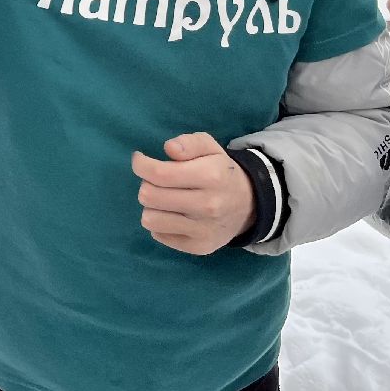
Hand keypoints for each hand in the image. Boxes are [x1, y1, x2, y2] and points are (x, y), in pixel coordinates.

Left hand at [132, 133, 256, 255]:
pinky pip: (159, 235)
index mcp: (210, 177)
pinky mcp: (199, 247)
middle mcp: (207, 206)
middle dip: (146, 184)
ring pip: (150, 219)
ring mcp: (203, 230)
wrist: (249, 206)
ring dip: (151, 206)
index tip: (140, 160)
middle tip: (156, 181)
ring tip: (164, 199)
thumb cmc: (220, 171)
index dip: (141, 165)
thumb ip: (189, 143)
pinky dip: (160, 224)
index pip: (158, 174)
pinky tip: (173, 215)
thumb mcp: (210, 147)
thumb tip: (169, 148)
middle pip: (149, 196)